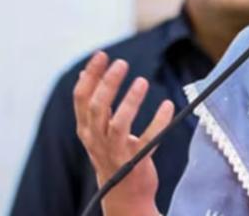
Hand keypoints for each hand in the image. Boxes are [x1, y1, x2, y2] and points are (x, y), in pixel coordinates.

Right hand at [73, 51, 173, 215]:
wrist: (123, 194)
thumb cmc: (111, 154)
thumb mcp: (96, 129)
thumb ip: (91, 103)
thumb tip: (83, 74)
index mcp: (86, 129)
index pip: (81, 98)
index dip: (90, 75)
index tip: (102, 55)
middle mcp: (96, 140)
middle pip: (97, 108)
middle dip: (108, 84)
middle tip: (122, 63)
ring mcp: (115, 152)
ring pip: (117, 124)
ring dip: (130, 101)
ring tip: (142, 81)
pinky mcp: (135, 161)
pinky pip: (148, 139)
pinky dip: (158, 121)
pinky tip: (167, 105)